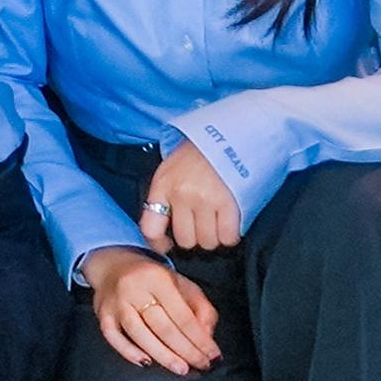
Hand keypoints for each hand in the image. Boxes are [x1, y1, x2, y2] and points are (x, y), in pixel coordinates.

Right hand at [84, 243, 222, 372]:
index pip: (182, 315)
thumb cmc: (153, 279)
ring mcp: (115, 302)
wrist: (112, 264)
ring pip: (139, 334)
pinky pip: (113, 337)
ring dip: (163, 355)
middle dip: (186, 351)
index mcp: (158, 278)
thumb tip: (206, 337)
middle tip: (202, 365)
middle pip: (162, 327)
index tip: (213, 356)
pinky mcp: (102, 313)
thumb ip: (201, 308)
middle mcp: (134, 288)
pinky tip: (146, 362)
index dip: (200, 339)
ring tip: (181, 369)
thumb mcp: (182, 284)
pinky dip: (129, 352)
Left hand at [138, 139, 243, 253]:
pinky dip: (229, 235)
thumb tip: (164, 234)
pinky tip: (228, 222)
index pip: (150, 228)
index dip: (158, 244)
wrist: (225, 135)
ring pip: (208, 242)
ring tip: (215, 221)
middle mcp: (181, 195)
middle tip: (200, 224)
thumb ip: (164, 198)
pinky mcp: (229, 203)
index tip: (166, 245)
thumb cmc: (196, 155)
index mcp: (163, 186)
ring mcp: (205, 199)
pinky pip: (228, 236)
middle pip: (186, 241)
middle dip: (193, 237)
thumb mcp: (169, 171)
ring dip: (213, 237)